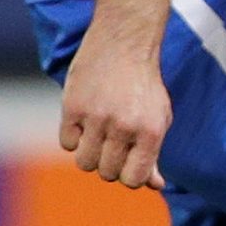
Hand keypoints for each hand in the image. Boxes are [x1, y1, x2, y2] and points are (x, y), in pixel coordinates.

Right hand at [60, 24, 170, 189]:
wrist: (123, 41)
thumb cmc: (143, 84)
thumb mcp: (158, 117)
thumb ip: (153, 153)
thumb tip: (155, 185)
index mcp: (150, 131)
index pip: (133, 180)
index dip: (128, 176)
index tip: (127, 163)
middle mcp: (124, 126)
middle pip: (107, 173)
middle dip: (109, 163)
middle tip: (113, 143)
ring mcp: (97, 117)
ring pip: (84, 163)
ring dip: (90, 153)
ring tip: (98, 133)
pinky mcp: (73, 107)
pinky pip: (67, 144)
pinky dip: (74, 137)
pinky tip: (84, 119)